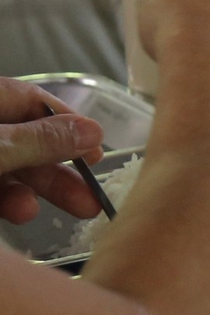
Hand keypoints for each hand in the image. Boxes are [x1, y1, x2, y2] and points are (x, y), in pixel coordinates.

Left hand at [0, 78, 103, 223]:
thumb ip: (41, 140)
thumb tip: (94, 130)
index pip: (34, 101)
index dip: (69, 124)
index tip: (95, 151)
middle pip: (27, 141)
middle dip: (61, 169)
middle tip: (94, 193)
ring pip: (10, 169)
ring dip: (38, 191)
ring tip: (72, 209)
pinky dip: (9, 202)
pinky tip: (23, 213)